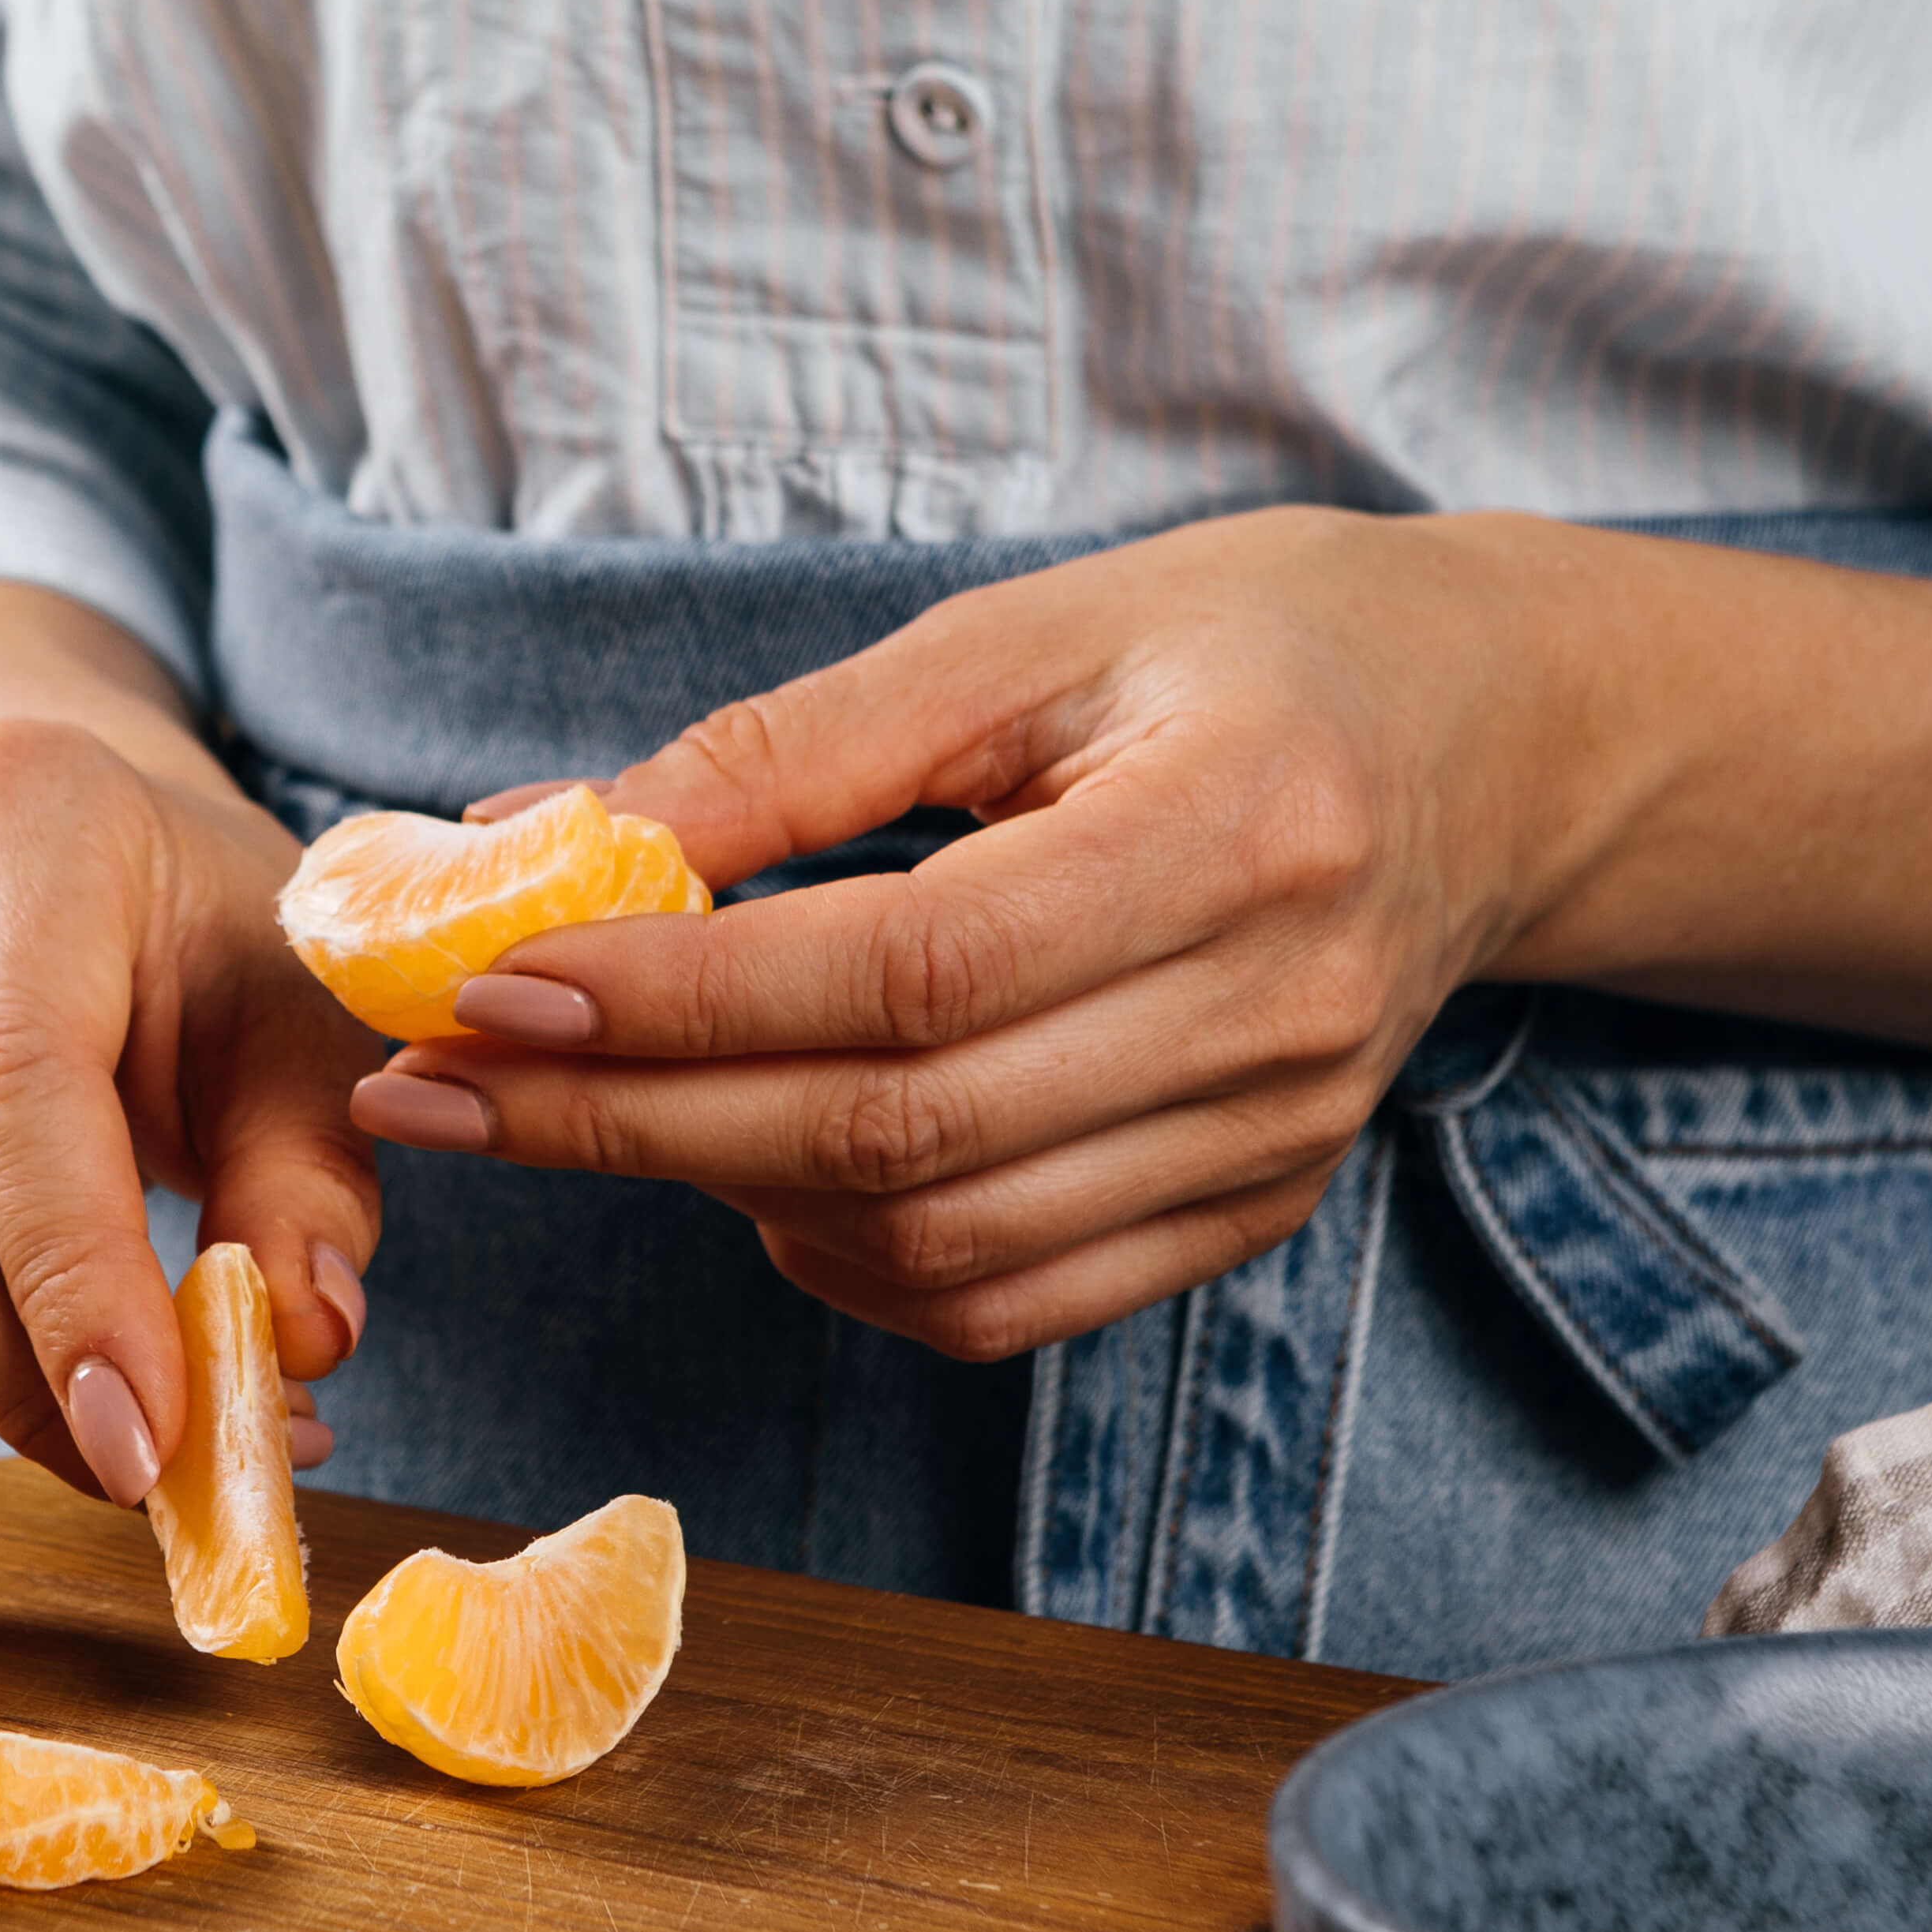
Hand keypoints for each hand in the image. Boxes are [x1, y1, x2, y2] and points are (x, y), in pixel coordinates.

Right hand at [0, 588, 382, 1499]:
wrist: (56, 850)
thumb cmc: (196, 938)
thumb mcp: (299, 1022)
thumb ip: (310, 1178)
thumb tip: (298, 1343)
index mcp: (14, 808)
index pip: (10, 1080)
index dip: (68, 1280)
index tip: (143, 1443)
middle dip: (10, 1363)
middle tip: (133, 1471)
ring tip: (112, 1395)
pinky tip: (8, 1317)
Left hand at [345, 507, 1931, 1361]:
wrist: (1494, 741)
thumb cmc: (1250, 644)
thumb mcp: (1026, 632)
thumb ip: (787, 755)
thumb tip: (543, 851)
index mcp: (1238, 829)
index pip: (908, 972)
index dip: (679, 1003)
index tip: (483, 993)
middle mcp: (1277, 1012)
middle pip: (901, 1132)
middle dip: (632, 1122)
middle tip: (437, 1089)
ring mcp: (1276, 1137)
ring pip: (940, 1244)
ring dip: (721, 1195)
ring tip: (583, 1108)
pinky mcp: (1252, 1209)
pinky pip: (1006, 1299)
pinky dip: (844, 1260)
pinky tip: (748, 1175)